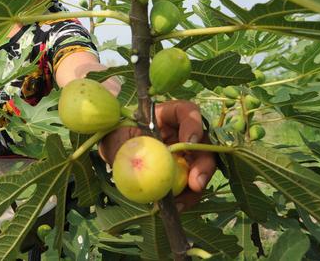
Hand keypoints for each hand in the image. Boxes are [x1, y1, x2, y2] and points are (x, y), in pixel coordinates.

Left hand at [99, 100, 215, 210]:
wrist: (115, 153)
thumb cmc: (116, 137)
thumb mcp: (115, 136)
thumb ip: (123, 144)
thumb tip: (134, 158)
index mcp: (166, 115)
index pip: (186, 112)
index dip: (193, 124)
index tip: (189, 141)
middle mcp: (182, 132)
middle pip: (204, 144)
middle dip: (204, 164)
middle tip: (195, 183)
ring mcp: (186, 152)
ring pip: (203, 167)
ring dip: (196, 187)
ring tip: (181, 202)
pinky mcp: (184, 171)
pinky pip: (192, 186)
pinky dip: (186, 197)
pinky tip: (175, 207)